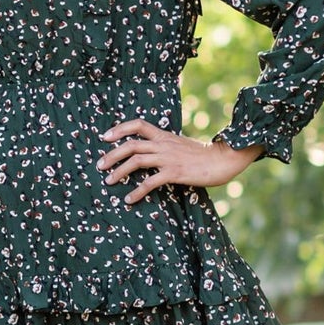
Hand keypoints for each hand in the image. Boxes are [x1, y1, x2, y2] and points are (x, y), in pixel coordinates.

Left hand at [98, 120, 262, 204]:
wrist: (224, 159)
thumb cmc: (202, 155)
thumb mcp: (180, 144)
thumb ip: (164, 146)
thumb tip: (150, 152)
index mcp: (164, 135)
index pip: (138, 125)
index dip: (119, 129)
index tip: (105, 137)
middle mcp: (163, 144)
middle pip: (131, 144)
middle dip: (112, 155)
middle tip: (99, 166)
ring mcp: (169, 158)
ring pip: (136, 160)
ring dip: (119, 171)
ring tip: (108, 181)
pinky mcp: (175, 172)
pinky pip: (151, 182)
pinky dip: (137, 191)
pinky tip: (129, 199)